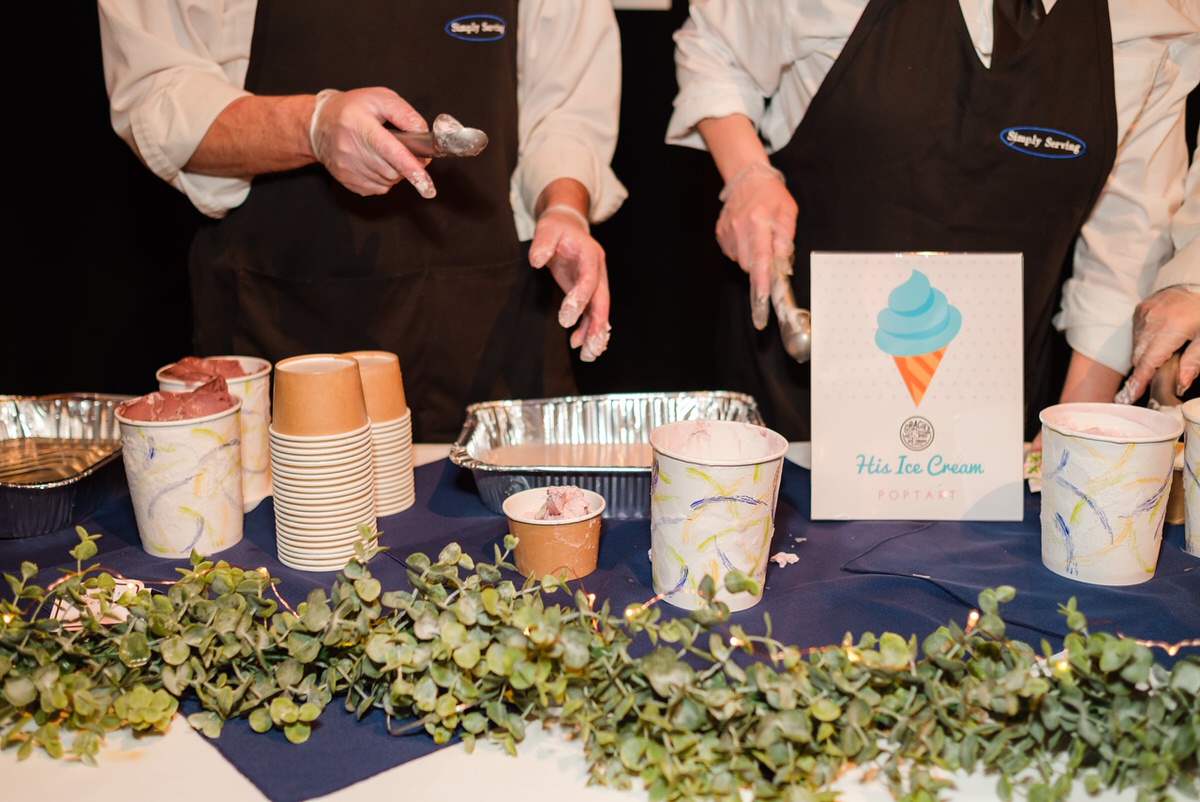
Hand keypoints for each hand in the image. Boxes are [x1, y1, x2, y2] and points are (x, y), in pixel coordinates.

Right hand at [308, 87, 435, 197]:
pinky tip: (375, 163)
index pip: (391, 152)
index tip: (426, 183)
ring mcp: (346, 167)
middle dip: (406, 165)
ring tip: (385, 153)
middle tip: (404, 150)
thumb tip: (423, 134)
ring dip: (395, 172)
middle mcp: (350, 148)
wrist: (320, 123)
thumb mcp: (380, 98)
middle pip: (393, 170)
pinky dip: (384, 179)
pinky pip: (377, 188)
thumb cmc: (352, 108)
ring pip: (387, 181)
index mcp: (360, 125)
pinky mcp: (346, 180)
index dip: (411, 168)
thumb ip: (405, 114)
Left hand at [529, 205, 610, 361]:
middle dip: (597, 325)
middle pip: (602, 300)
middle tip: (591, 347)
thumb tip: (537, 261)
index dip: (581, 300)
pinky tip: (578, 343)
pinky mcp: (587, 290)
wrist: (567, 225)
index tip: (566, 319)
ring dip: (595, 333)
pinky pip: (590, 312)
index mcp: (591, 255)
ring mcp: (595, 282)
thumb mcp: (547, 229)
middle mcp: (598, 271)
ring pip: (599, 310)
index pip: (590, 280)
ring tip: (589, 354)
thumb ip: (542, 244)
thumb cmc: (557, 228)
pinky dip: (586, 328)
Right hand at [715, 162, 797, 328]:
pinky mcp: (720, 233)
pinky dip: (742, 250)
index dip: (762, 281)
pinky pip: (732, 253)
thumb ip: (786, 238)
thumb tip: (783, 263)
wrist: (747, 179)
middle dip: (761, 265)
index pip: (760, 258)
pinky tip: (747, 236)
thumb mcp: (788, 213)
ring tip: (758, 238)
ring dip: (751, 257)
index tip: (763, 299)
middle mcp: (739, 227)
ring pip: (740, 261)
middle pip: (749, 264)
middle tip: (770, 251)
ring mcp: (727, 231)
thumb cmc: (771, 195)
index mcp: (758, 221)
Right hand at [1115, 285, 1199, 403]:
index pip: (1148, 362)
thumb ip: (1193, 361)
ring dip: (1146, 355)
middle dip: (1146, 369)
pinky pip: (1136, 333)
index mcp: (1169, 330)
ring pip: (1136, 346)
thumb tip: (1181, 384)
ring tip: (1163, 352)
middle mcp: (1151, 322)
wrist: (1197, 282)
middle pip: (1139, 357)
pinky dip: (1144, 341)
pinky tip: (1159, 338)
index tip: (1130, 395)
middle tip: (1156, 376)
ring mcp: (1143, 314)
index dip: (1139, 381)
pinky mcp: (1140, 310)